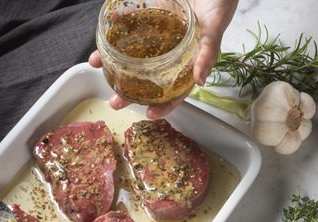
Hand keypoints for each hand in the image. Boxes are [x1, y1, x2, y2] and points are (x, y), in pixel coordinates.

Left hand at [89, 0, 238, 118]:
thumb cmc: (220, 1)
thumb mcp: (215, 26)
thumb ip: (208, 52)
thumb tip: (200, 80)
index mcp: (190, 60)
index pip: (176, 90)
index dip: (164, 104)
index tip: (149, 114)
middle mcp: (172, 51)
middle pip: (149, 78)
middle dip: (131, 91)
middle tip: (116, 100)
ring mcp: (159, 34)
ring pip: (135, 54)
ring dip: (114, 61)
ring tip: (97, 65)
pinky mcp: (151, 15)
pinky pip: (131, 25)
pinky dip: (117, 28)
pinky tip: (103, 33)